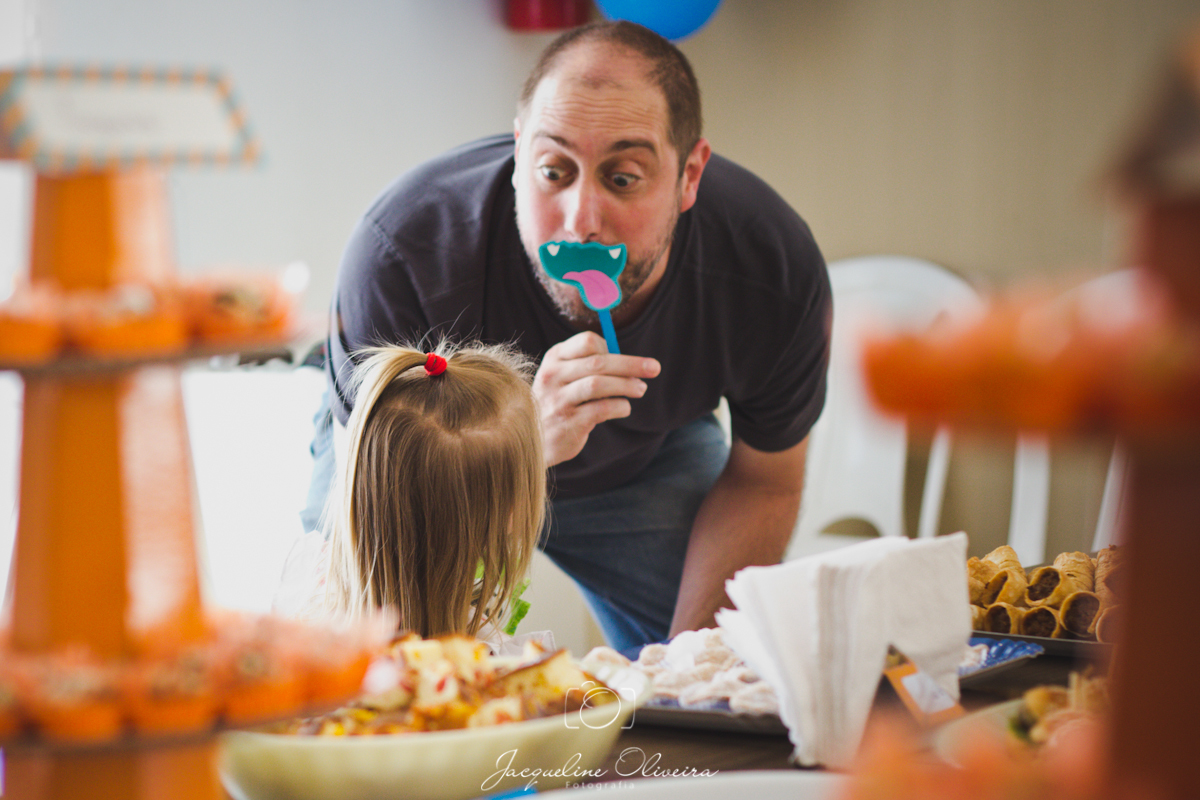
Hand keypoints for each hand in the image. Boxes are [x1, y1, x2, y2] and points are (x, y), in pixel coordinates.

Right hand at [533, 331, 659, 465]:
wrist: (534, 441)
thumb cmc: (557, 404)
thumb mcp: (563, 379)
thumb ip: (589, 368)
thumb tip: (631, 363)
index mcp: (554, 359)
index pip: (587, 342)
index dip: (612, 348)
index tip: (626, 359)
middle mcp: (553, 376)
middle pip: (598, 362)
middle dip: (631, 364)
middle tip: (654, 368)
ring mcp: (558, 400)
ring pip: (599, 384)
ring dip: (626, 385)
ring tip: (640, 389)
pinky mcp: (568, 422)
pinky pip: (602, 409)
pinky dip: (619, 406)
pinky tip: (624, 408)